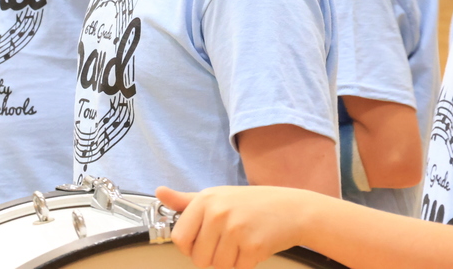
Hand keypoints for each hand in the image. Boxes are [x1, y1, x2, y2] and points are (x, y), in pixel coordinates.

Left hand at [156, 185, 309, 268]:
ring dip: (229, 262)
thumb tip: (159, 192)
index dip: (189, 247)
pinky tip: (252, 247)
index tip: (200, 243)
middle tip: (225, 244)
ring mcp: (235, 230)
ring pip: (218, 266)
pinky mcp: (253, 246)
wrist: (292, 209)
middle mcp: (217, 213)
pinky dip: (244, 264)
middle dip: (210, 258)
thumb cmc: (251, 203)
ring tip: (240, 243)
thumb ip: (185, 201)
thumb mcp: (216, 196)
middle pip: (198, 258)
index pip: (179, 238)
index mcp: (205, 201)